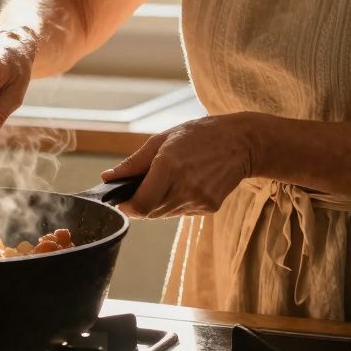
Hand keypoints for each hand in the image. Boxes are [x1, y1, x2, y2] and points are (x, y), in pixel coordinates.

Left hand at [101, 112, 261, 218]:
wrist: (242, 143)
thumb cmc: (199, 135)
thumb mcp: (162, 140)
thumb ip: (133, 163)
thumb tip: (107, 178)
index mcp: (169, 167)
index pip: (140, 205)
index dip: (126, 207)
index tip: (120, 201)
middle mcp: (185, 188)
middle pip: (149, 212)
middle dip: (140, 202)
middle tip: (143, 184)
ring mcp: (199, 201)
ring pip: (163, 214)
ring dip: (157, 202)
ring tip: (168, 180)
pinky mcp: (209, 208)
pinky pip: (180, 212)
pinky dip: (175, 202)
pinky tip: (185, 184)